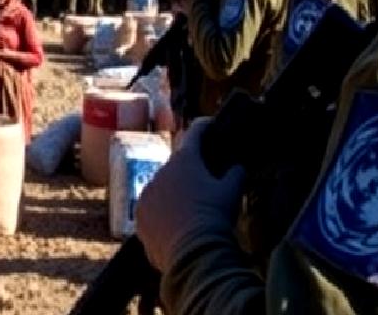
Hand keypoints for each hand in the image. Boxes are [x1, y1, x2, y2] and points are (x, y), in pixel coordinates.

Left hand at [136, 118, 245, 271]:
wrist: (192, 253)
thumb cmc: (214, 216)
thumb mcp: (232, 192)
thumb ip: (236, 174)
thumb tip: (239, 168)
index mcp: (184, 160)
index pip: (195, 133)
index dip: (204, 126)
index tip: (209, 125)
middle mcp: (161, 171)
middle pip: (177, 164)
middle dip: (189, 171)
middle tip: (204, 184)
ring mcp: (146, 193)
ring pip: (162, 187)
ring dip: (173, 194)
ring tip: (190, 212)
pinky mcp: (139, 215)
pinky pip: (151, 209)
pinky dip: (161, 213)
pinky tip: (175, 226)